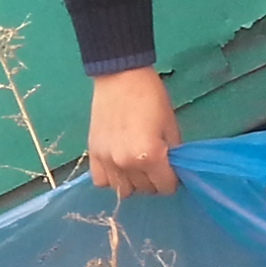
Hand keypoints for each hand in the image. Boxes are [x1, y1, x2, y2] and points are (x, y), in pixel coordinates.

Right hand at [87, 67, 179, 195]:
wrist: (121, 76)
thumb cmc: (151, 97)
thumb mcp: (170, 126)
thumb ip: (173, 153)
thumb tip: (172, 170)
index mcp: (150, 156)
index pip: (166, 187)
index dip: (172, 179)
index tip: (171, 168)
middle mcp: (126, 164)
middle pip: (145, 190)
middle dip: (153, 179)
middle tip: (155, 162)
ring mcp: (107, 160)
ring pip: (123, 189)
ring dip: (132, 181)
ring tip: (135, 164)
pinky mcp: (92, 154)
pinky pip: (101, 181)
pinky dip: (111, 177)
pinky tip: (117, 165)